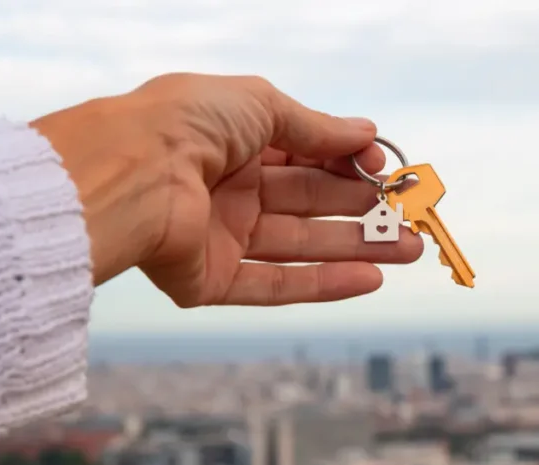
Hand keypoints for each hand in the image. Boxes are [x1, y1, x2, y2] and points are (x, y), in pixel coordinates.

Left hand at [30, 73, 422, 306]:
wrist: (127, 172)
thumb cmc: (185, 122)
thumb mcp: (262, 105)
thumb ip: (317, 128)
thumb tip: (367, 134)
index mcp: (234, 142)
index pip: (304, 156)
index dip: (347, 162)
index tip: (385, 169)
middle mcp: (227, 189)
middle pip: (309, 204)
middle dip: (364, 212)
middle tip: (411, 222)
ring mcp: (218, 237)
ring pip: (300, 246)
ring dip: (356, 248)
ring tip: (409, 250)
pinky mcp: (207, 280)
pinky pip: (273, 285)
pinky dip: (323, 284)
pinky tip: (369, 279)